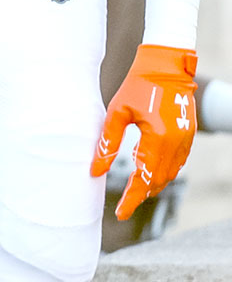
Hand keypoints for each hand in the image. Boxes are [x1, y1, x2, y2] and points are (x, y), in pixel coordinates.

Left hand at [93, 43, 197, 219]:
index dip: (131, 199)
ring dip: (153, 185)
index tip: (119, 214)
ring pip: (170, 174)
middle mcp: (176, 144)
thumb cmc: (137, 85)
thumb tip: (94, 171)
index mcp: (158, 139)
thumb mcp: (117, 113)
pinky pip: (177, 162)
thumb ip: (107, 143)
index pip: (144, 179)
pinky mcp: (188, 136)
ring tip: (134, 192)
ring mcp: (185, 141)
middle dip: (141, 195)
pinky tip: (147, 170)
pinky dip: (162, 172)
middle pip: (159, 181)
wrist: (166, 67)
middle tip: (123, 207)